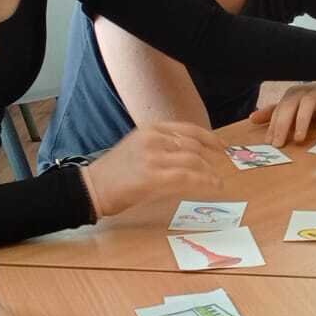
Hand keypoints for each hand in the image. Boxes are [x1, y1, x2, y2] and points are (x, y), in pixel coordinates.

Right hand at [82, 121, 226, 216]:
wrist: (92, 186)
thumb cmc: (115, 171)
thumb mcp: (138, 146)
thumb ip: (162, 145)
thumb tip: (190, 154)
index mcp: (150, 128)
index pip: (188, 129)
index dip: (209, 138)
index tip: (222, 146)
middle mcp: (154, 138)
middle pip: (194, 145)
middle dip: (211, 157)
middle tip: (221, 168)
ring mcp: (154, 156)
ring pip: (193, 160)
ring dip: (210, 172)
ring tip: (217, 181)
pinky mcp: (153, 176)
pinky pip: (187, 176)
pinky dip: (204, 181)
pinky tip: (213, 186)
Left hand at [248, 82, 315, 144]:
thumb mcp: (296, 107)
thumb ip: (276, 113)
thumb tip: (252, 118)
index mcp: (293, 94)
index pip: (279, 110)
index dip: (272, 125)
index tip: (269, 142)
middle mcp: (304, 91)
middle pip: (290, 105)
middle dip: (282, 124)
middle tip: (279, 143)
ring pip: (308, 103)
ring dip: (301, 121)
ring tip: (298, 139)